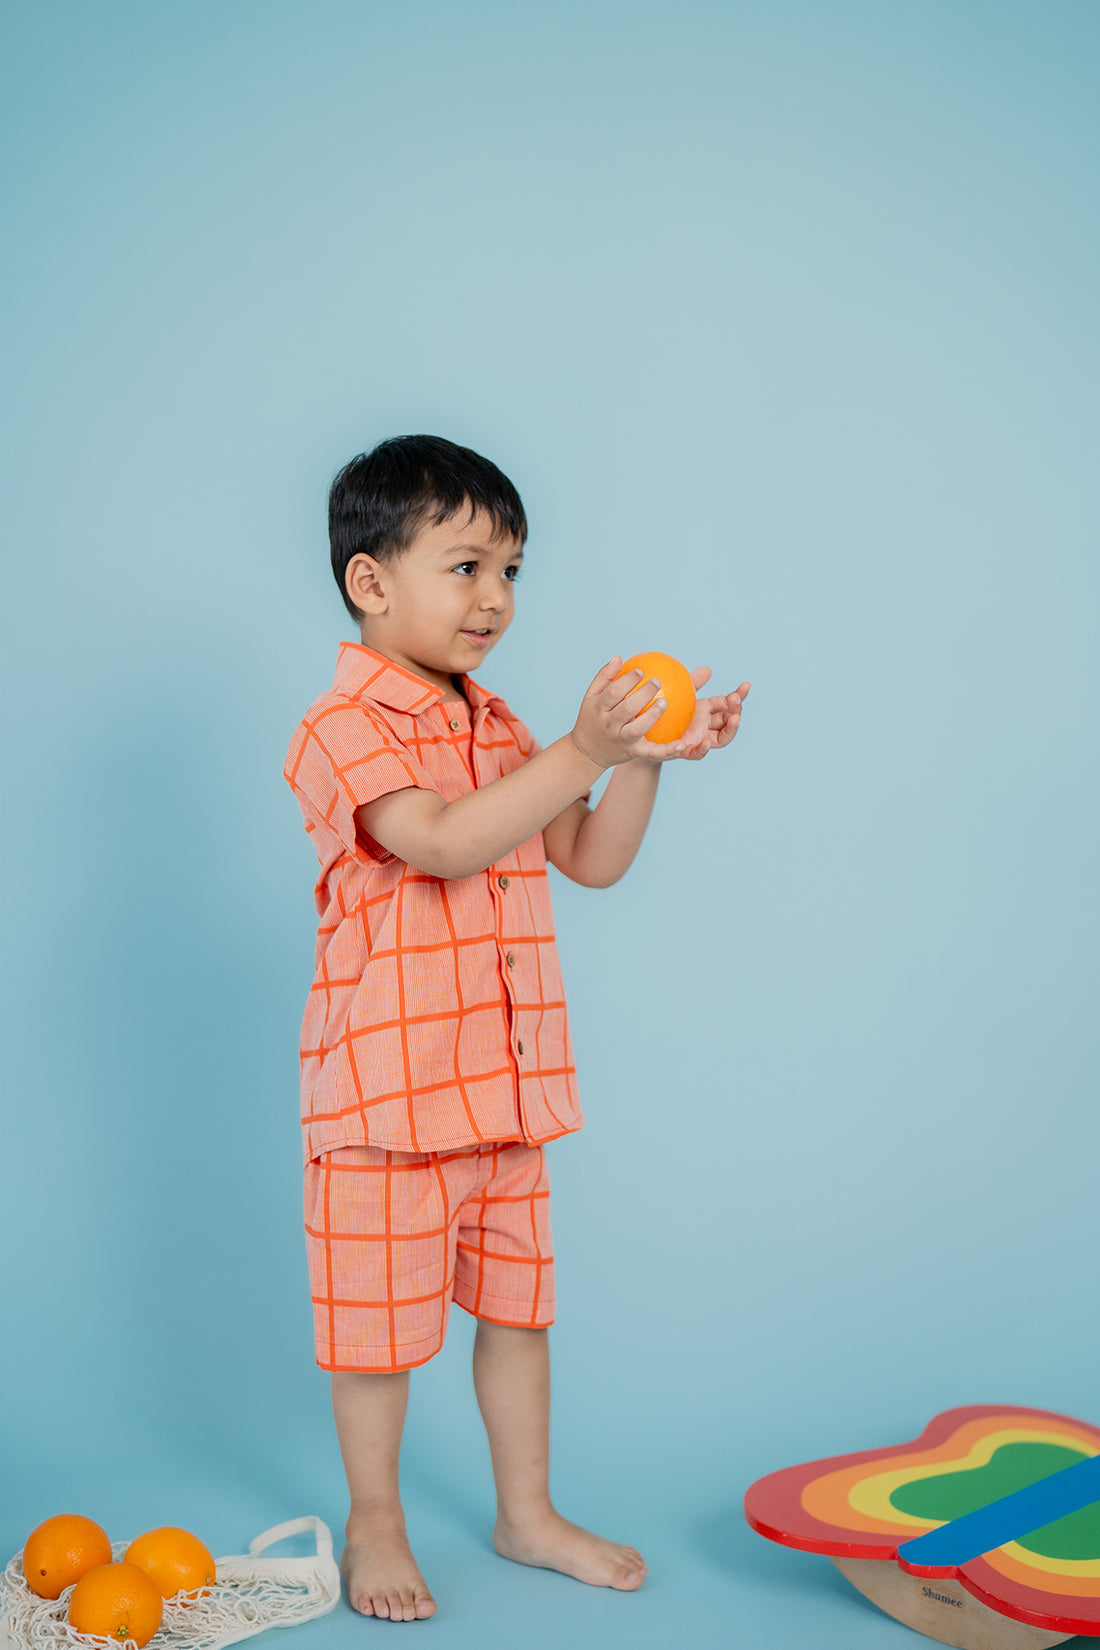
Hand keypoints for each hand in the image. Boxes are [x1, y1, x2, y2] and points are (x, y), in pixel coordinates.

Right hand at [570, 657, 689, 769]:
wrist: (586, 753)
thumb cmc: (592, 719)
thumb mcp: (591, 697)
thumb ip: (604, 677)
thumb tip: (619, 657)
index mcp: (599, 708)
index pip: (614, 692)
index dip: (628, 680)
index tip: (641, 670)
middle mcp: (609, 724)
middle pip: (627, 708)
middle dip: (644, 694)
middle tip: (657, 681)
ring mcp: (620, 739)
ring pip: (637, 729)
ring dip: (652, 716)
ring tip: (665, 702)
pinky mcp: (632, 752)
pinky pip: (651, 752)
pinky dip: (667, 750)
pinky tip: (682, 743)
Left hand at [632, 667, 750, 762]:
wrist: (644, 731)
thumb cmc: (662, 709)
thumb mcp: (678, 694)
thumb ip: (692, 684)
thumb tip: (708, 670)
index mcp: (708, 711)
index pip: (728, 703)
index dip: (738, 696)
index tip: (746, 685)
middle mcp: (707, 727)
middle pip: (729, 722)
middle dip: (736, 711)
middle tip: (736, 701)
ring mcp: (698, 740)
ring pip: (720, 739)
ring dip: (730, 730)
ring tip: (734, 719)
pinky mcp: (685, 753)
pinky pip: (695, 753)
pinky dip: (701, 749)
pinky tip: (704, 743)